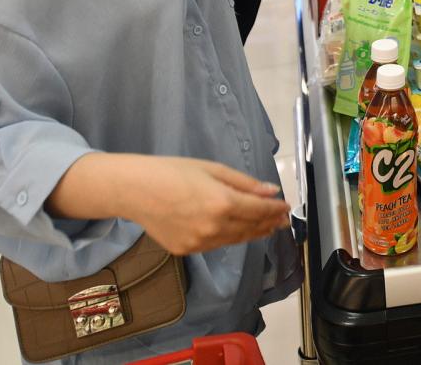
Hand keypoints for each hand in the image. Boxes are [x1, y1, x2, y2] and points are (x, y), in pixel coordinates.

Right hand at [123, 157, 289, 255]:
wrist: (134, 190)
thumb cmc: (173, 171)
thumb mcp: (213, 169)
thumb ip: (244, 183)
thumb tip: (271, 192)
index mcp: (223, 202)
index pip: (260, 210)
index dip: (276, 209)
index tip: (286, 206)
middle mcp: (215, 227)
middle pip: (251, 228)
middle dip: (269, 223)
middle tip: (281, 219)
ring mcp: (200, 242)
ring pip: (236, 239)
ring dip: (253, 232)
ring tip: (265, 226)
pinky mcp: (188, 251)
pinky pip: (217, 244)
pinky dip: (230, 237)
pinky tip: (237, 230)